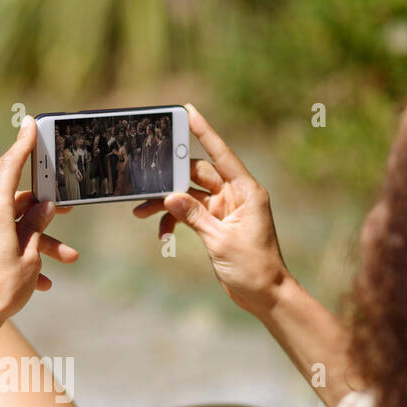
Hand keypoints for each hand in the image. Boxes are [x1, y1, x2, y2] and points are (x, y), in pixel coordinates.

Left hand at [0, 117, 76, 330]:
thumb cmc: (1, 290)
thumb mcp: (30, 257)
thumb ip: (37, 228)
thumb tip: (43, 206)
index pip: (10, 169)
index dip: (22, 146)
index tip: (29, 125)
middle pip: (17, 207)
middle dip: (44, 216)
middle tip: (67, 214)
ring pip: (11, 231)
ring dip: (38, 244)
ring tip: (67, 261)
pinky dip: (19, 258)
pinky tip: (40, 282)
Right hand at [133, 104, 288, 315]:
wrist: (265, 295)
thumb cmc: (253, 267)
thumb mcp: (220, 241)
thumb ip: (194, 216)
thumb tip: (170, 196)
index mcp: (245, 191)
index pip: (221, 154)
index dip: (204, 132)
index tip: (188, 111)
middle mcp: (236, 196)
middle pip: (197, 175)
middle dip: (170, 180)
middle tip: (144, 182)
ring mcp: (225, 210)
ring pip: (189, 196)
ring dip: (167, 203)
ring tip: (141, 212)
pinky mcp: (216, 225)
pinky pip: (190, 214)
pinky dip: (175, 221)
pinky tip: (162, 235)